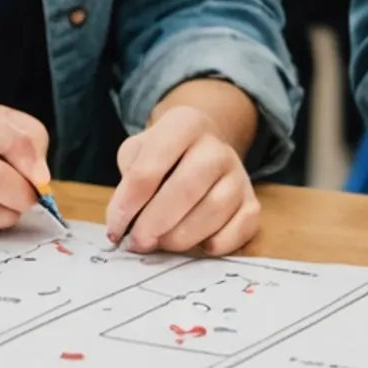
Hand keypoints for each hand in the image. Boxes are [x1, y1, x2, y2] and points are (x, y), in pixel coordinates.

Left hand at [104, 104, 258, 254]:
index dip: (128, 204)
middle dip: (154, 223)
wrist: (204, 147)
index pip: (149, 168)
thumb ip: (128, 182)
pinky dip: (215, 244)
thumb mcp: (137, 152)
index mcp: (183, 124)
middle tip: (138, 242)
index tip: (115, 228)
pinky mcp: (252, 202)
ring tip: (161, 242)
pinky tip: (196, 244)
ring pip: (212, 212)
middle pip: (184, 190)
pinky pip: (239, 229)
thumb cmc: (162, 155)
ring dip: (180, 237)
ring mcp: (239, 174)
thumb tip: (123, 224)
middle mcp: (217, 146)